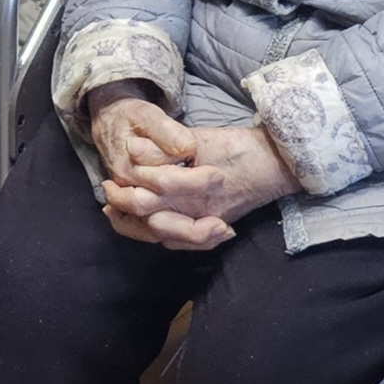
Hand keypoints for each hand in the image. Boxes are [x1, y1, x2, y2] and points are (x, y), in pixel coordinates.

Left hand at [92, 110, 298, 248]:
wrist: (277, 165)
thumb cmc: (241, 148)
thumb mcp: (202, 140)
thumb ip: (166, 146)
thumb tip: (132, 149)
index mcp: (195, 187)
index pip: (153, 188)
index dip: (131, 177)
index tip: (116, 169)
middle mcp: (198, 211)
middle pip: (150, 217)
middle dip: (123, 203)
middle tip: (107, 189)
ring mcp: (205, 224)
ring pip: (161, 235)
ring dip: (132, 224)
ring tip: (114, 210)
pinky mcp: (211, 228)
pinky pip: (179, 243)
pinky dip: (156, 235)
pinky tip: (143, 225)